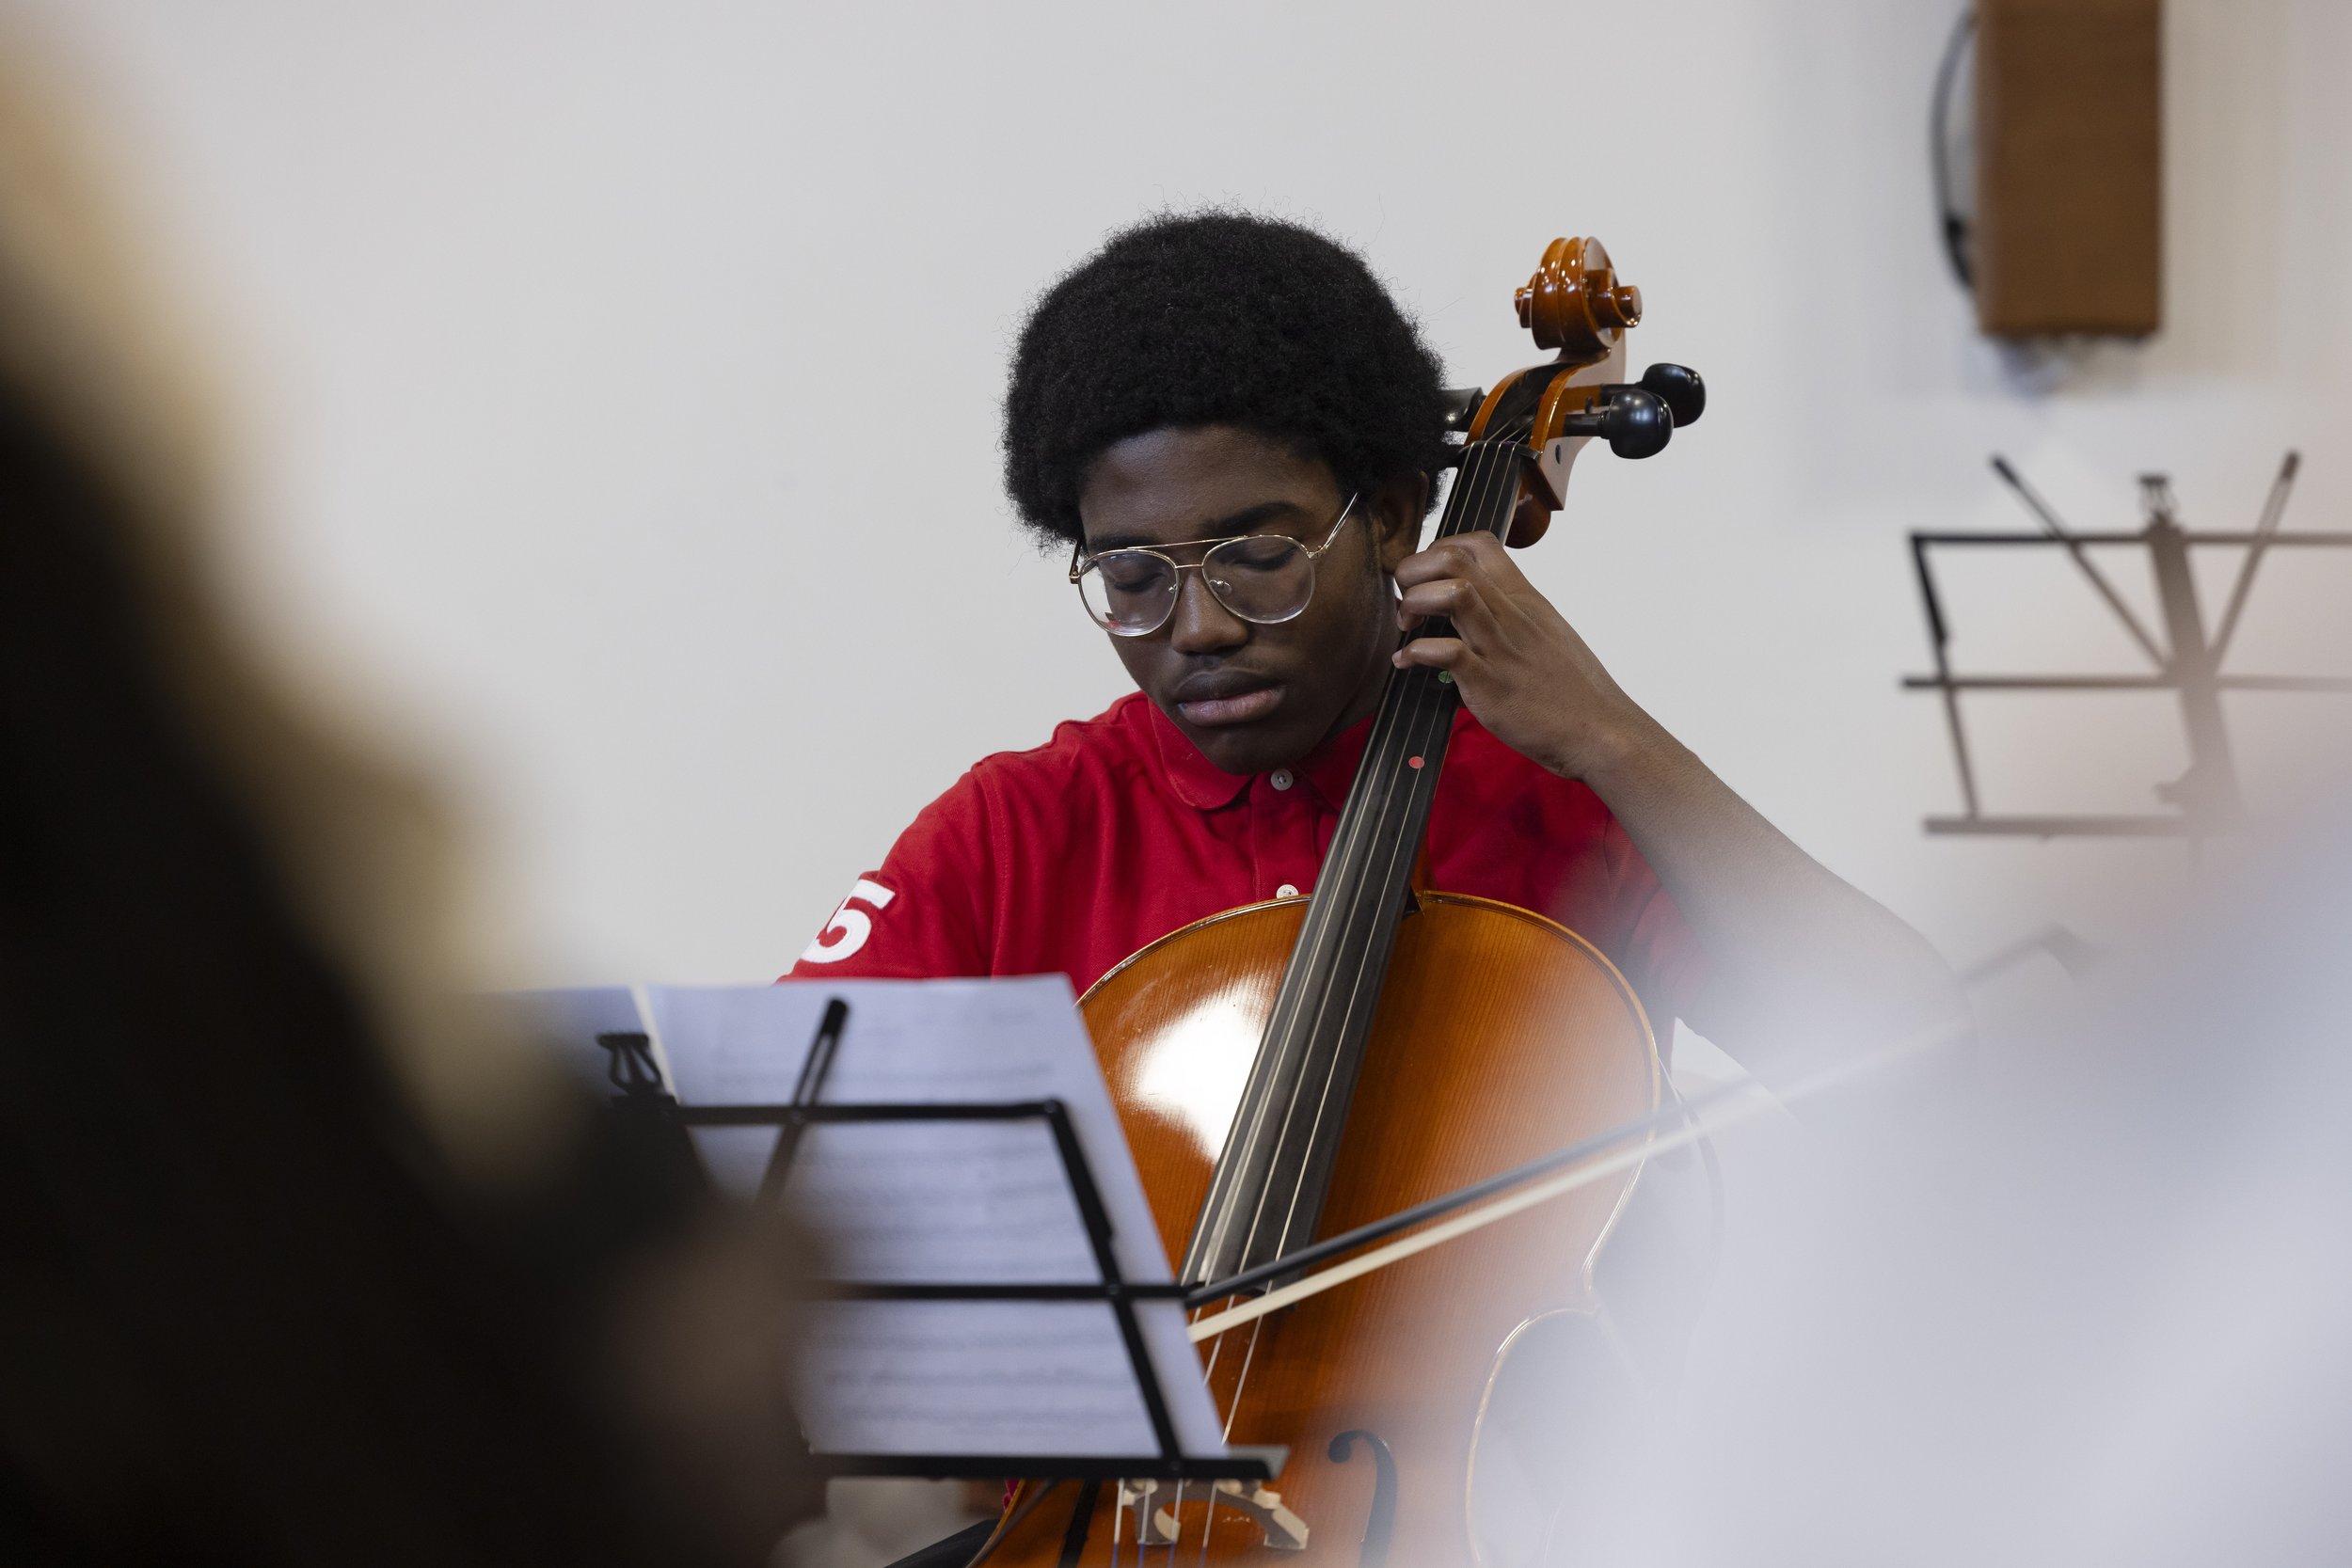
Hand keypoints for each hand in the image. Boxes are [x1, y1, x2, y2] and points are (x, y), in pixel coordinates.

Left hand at [1390, 531, 1654, 780]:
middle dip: (1413, 570)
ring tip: (1407, 626)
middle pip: (1452, 559)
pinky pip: (1446, 652)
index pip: (1479, 543)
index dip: (1439, 548)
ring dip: (1413, 603)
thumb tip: (1481, 613)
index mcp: (1524, 598)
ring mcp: (1500, 648)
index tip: (1427, 576)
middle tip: (1406, 600)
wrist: (1602, 731)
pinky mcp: (1489, 684)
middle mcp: (1511, 614)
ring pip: (1450, 594)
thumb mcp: (1548, 634)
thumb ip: (1514, 617)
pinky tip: (1407, 662)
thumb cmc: (1575, 690)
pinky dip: (1415, 653)